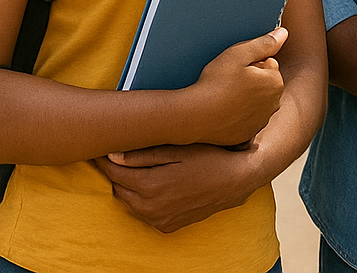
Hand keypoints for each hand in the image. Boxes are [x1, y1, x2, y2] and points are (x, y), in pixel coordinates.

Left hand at [93, 144, 259, 233]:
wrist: (238, 180)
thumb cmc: (210, 158)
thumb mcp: (179, 149)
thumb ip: (144, 154)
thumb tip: (112, 155)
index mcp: (151, 185)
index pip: (114, 172)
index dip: (105, 159)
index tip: (102, 148)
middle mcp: (151, 207)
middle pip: (118, 187)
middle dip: (116, 172)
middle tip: (118, 154)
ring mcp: (159, 219)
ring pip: (129, 201)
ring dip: (128, 186)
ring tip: (135, 168)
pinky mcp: (167, 226)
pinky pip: (143, 213)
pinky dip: (142, 200)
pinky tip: (153, 185)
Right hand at [183, 27, 287, 146]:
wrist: (193, 116)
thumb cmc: (215, 83)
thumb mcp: (238, 54)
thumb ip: (264, 43)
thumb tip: (284, 33)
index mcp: (275, 83)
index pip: (268, 64)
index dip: (249, 63)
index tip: (234, 69)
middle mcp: (274, 104)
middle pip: (264, 83)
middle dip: (251, 80)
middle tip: (227, 82)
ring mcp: (260, 122)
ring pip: (255, 102)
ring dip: (245, 98)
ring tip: (223, 96)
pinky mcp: (247, 135)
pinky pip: (245, 119)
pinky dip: (237, 115)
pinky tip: (222, 111)